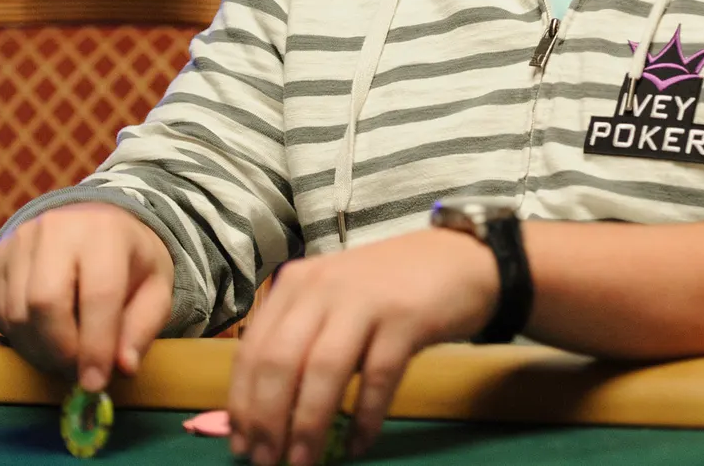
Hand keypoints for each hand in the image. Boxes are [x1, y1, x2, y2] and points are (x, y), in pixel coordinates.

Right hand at [0, 203, 174, 390]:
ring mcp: (23, 239)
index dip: (96, 345)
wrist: (96, 224)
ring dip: (39, 351)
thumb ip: (142, 328)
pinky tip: (44, 339)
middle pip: (46, 304)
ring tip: (64, 358)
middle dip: (61, 351)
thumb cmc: (129, 263)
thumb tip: (123, 368)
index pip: (99, 294)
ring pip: (18, 312)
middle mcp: (59, 228)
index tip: (95, 384)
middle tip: (76, 373)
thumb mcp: (154, 289)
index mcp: (107, 233)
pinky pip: (0, 310)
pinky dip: (21, 338)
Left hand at [228, 228, 498, 465]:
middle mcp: (323, 287)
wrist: (461, 258)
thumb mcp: (335, 301)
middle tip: (268, 462)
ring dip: (308, 426)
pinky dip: (364, 417)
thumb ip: (302, 339)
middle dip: (268, 421)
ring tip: (304, 464)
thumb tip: (264, 410)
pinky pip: (377, 377)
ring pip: (322, 372)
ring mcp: (365, 300)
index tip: (242, 444)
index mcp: (297, 284)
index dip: (243, 403)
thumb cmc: (391, 287)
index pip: (253, 350)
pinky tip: (359, 444)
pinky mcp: (405, 318)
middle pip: (280, 362)